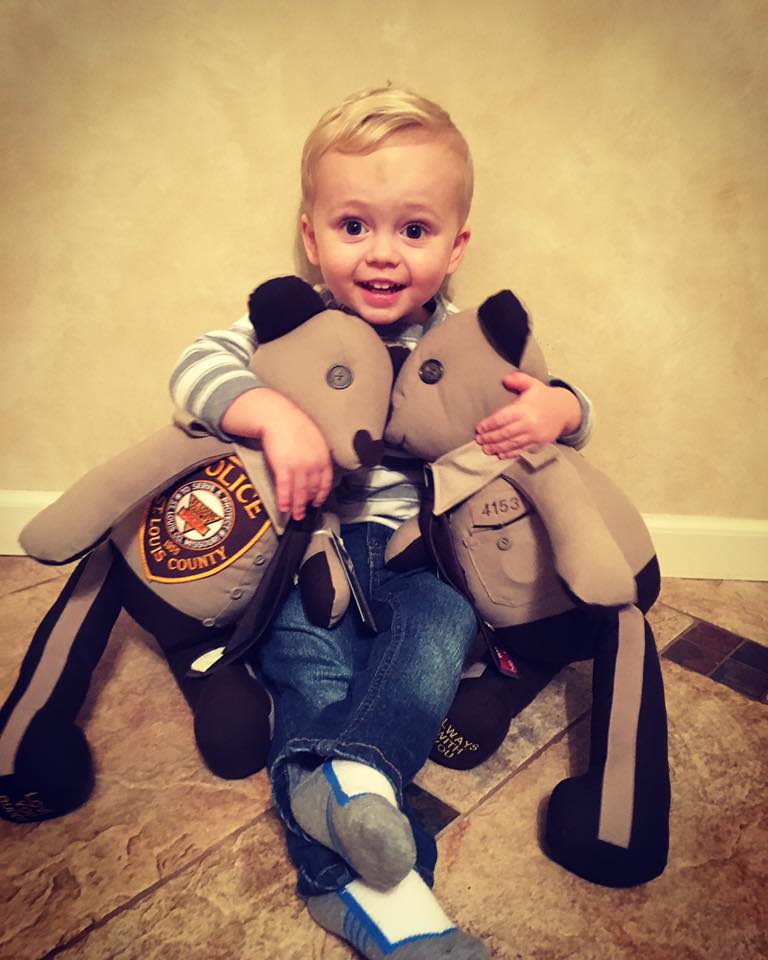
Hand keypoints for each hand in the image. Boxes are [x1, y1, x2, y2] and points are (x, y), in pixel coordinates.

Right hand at [222, 388, 332, 519]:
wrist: (278, 416)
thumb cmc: (295, 425)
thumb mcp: (316, 438)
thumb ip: (319, 454)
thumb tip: (319, 468)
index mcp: (323, 457)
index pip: (325, 482)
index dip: (321, 494)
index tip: (317, 502)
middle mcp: (313, 464)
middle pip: (312, 489)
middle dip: (308, 503)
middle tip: (304, 513)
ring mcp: (299, 466)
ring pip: (300, 492)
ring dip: (297, 507)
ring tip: (295, 516)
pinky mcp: (283, 467)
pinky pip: (285, 488)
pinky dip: (284, 500)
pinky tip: (282, 508)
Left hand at [475, 373, 581, 458]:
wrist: (565, 409)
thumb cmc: (544, 396)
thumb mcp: (533, 384)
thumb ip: (519, 379)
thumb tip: (505, 378)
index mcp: (525, 408)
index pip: (502, 418)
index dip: (489, 424)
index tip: (479, 428)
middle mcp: (529, 423)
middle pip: (505, 433)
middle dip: (490, 438)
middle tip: (478, 440)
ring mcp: (534, 434)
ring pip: (512, 443)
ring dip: (497, 447)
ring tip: (486, 449)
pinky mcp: (539, 442)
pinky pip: (522, 449)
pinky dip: (510, 453)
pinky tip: (500, 455)